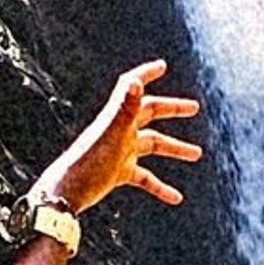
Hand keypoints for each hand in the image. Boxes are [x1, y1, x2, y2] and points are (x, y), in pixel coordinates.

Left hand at [42, 63, 202, 217]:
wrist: (66, 193)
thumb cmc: (87, 163)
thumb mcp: (112, 134)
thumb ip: (125, 108)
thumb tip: (136, 82)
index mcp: (118, 116)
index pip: (133, 87)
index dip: (146, 74)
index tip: (163, 66)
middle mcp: (120, 130)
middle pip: (149, 113)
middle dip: (172, 109)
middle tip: (195, 108)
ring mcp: (120, 152)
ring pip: (153, 146)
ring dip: (175, 148)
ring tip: (198, 153)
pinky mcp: (119, 173)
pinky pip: (145, 178)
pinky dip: (161, 187)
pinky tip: (176, 198)